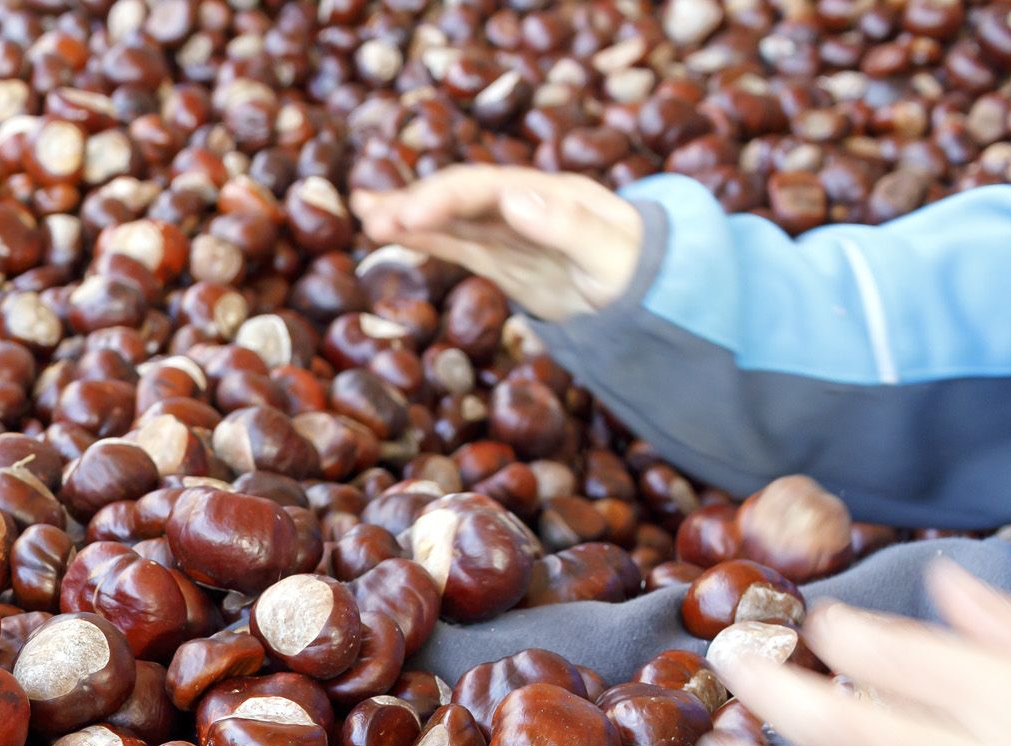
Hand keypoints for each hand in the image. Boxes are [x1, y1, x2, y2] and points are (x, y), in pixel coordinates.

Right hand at [350, 166, 645, 322]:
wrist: (648, 292)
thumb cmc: (636, 270)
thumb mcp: (612, 253)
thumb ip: (567, 227)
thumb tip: (514, 198)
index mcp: (548, 193)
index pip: (486, 187)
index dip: (444, 198)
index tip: (408, 215)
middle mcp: (522, 203)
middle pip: (460, 196)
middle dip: (415, 204)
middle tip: (370, 218)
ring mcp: (507, 230)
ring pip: (449, 217)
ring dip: (407, 215)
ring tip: (362, 214)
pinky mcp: (499, 257)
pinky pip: (454, 243)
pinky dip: (420, 236)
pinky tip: (385, 230)